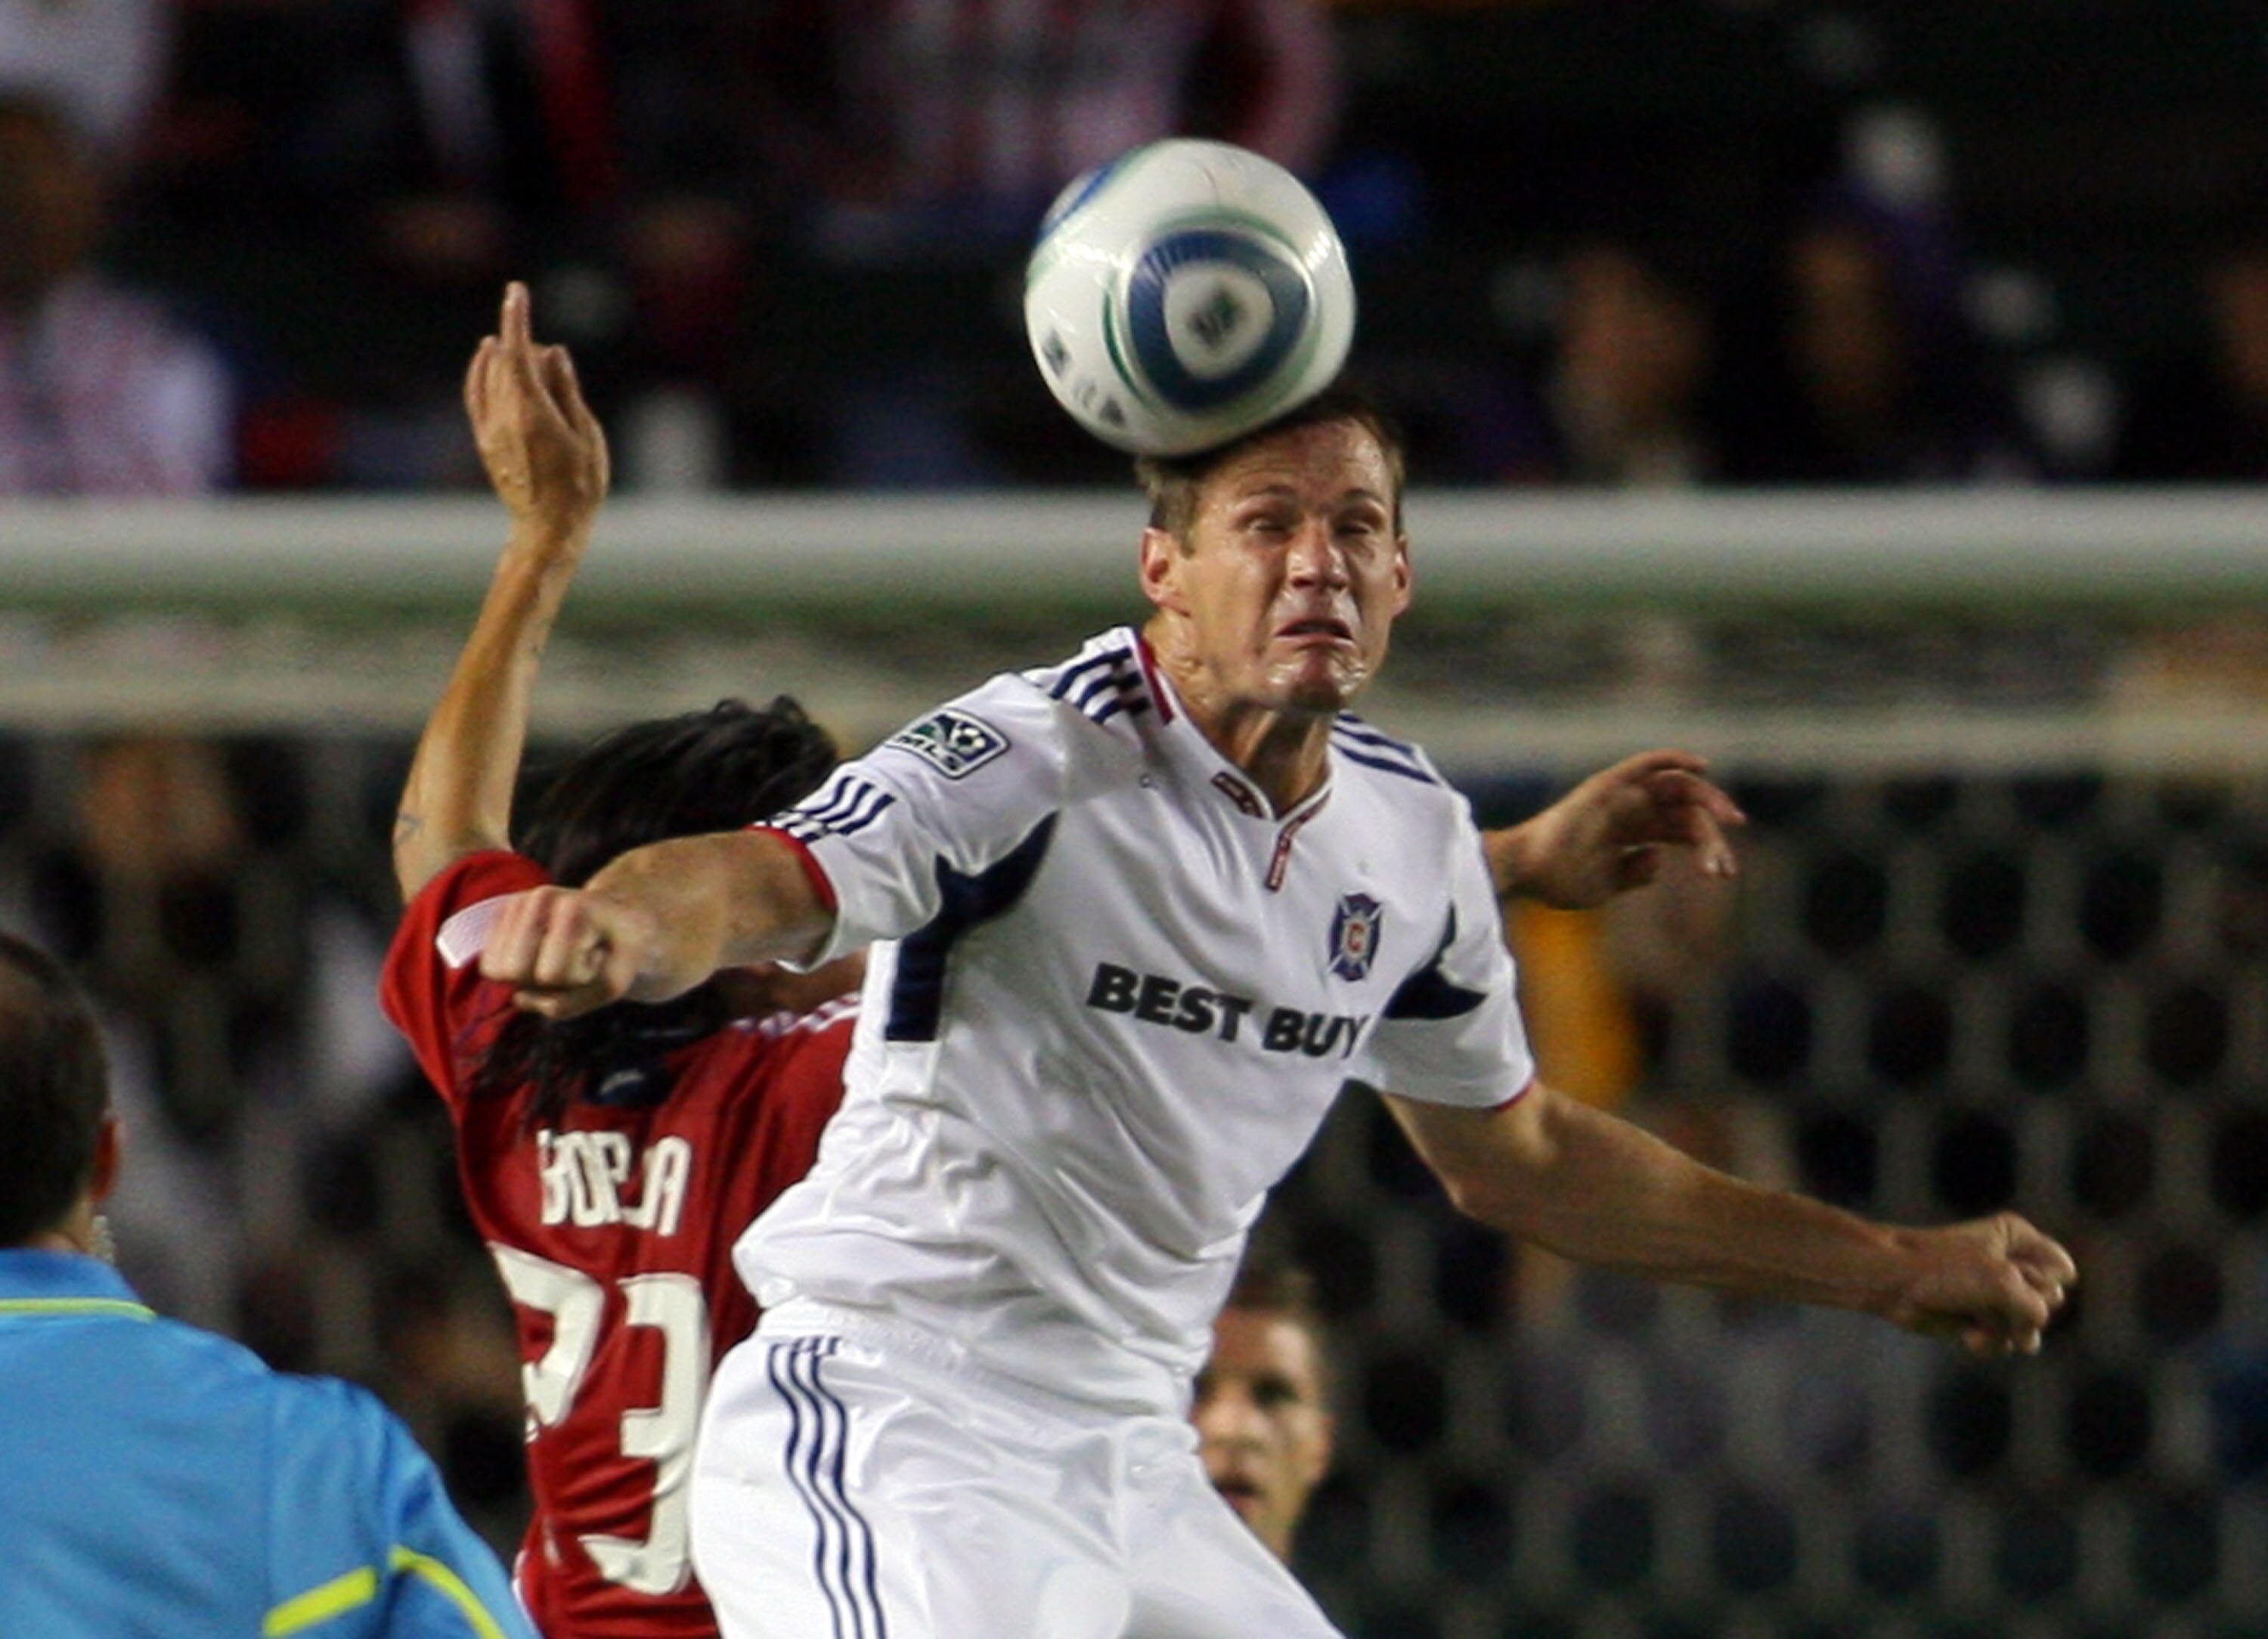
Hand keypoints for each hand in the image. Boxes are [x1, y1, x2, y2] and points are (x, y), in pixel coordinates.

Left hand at [465, 281, 610, 539]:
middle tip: (551, 353)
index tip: (516, 291)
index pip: (518, 353)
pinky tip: (487, 355)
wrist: (548, 529)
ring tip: (521, 344)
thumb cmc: (579, 487)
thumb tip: (552, 352)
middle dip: (524, 342)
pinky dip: (480, 369)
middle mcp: (503, 417)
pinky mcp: (484, 440)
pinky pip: (476, 393)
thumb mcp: (586, 436)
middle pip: (506, 362)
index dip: (517, 319)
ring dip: (504, 352)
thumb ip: (567, 390)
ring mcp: (490, 429)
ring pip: (489, 375)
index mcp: (531, 413)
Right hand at [476, 884, 658, 1018]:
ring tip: (559, 956)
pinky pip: (489, 964)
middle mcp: (541, 898)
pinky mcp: (502, 911)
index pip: (551, 974)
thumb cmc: (618, 950)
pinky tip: (543, 951)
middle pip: (512, 971)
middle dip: (543, 980)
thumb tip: (519, 999)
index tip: (596, 958)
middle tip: (574, 961)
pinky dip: (517, 969)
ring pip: (495, 969)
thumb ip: (570, 1004)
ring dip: (529, 977)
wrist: (617, 912)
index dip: (576, 979)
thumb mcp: (613, 984)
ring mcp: (518, 901)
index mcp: (575, 908)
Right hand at [1486, 749, 1744, 908]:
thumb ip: (1634, 872)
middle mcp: (1629, 809)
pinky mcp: (1608, 784)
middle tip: (1728, 864)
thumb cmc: (1558, 880)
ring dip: (1708, 801)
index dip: (1706, 847)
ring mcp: (1620, 795)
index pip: (1679, 830)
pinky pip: (1647, 764)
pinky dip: (1674, 759)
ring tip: (1729, 822)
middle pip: (1684, 811)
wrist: (1528, 872)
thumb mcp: (1606, 884)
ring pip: (1677, 790)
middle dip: (1713, 833)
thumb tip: (1658, 858)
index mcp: (1629, 832)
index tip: (1725, 873)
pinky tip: (1702, 768)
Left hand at [1888, 1212, 2077, 1356]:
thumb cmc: (1943, 1271)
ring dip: (2004, 1328)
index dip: (2040, 1282)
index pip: (2062, 1273)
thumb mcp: (2002, 1283)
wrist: (1895, 1286)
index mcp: (2019, 1238)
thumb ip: (2036, 1309)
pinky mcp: (1982, 1318)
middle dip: (2019, 1306)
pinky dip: (1989, 1342)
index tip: (2008, 1272)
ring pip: (2029, 1327)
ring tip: (1976, 1316)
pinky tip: (1967, 1333)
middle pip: (2049, 1302)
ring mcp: (1998, 1293)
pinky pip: (2007, 1343)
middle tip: (1983, 1293)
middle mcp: (2013, 1264)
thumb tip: (2029, 1342)